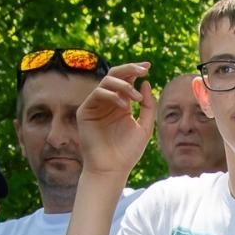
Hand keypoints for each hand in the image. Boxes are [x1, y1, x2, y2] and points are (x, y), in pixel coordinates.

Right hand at [77, 62, 154, 176]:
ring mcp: (96, 105)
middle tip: (143, 69)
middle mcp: (108, 102)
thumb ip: (148, 105)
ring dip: (124, 85)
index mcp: (121, 104)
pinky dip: (112, 96)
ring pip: (106, 82)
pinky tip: (124, 106)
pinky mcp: (85, 111)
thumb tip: (146, 82)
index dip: (136, 70)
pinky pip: (97, 94)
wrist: (112, 169)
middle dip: (129, 69)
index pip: (127, 80)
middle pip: (115, 75)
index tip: (148, 66)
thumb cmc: (128, 151)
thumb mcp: (145, 127)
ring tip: (136, 98)